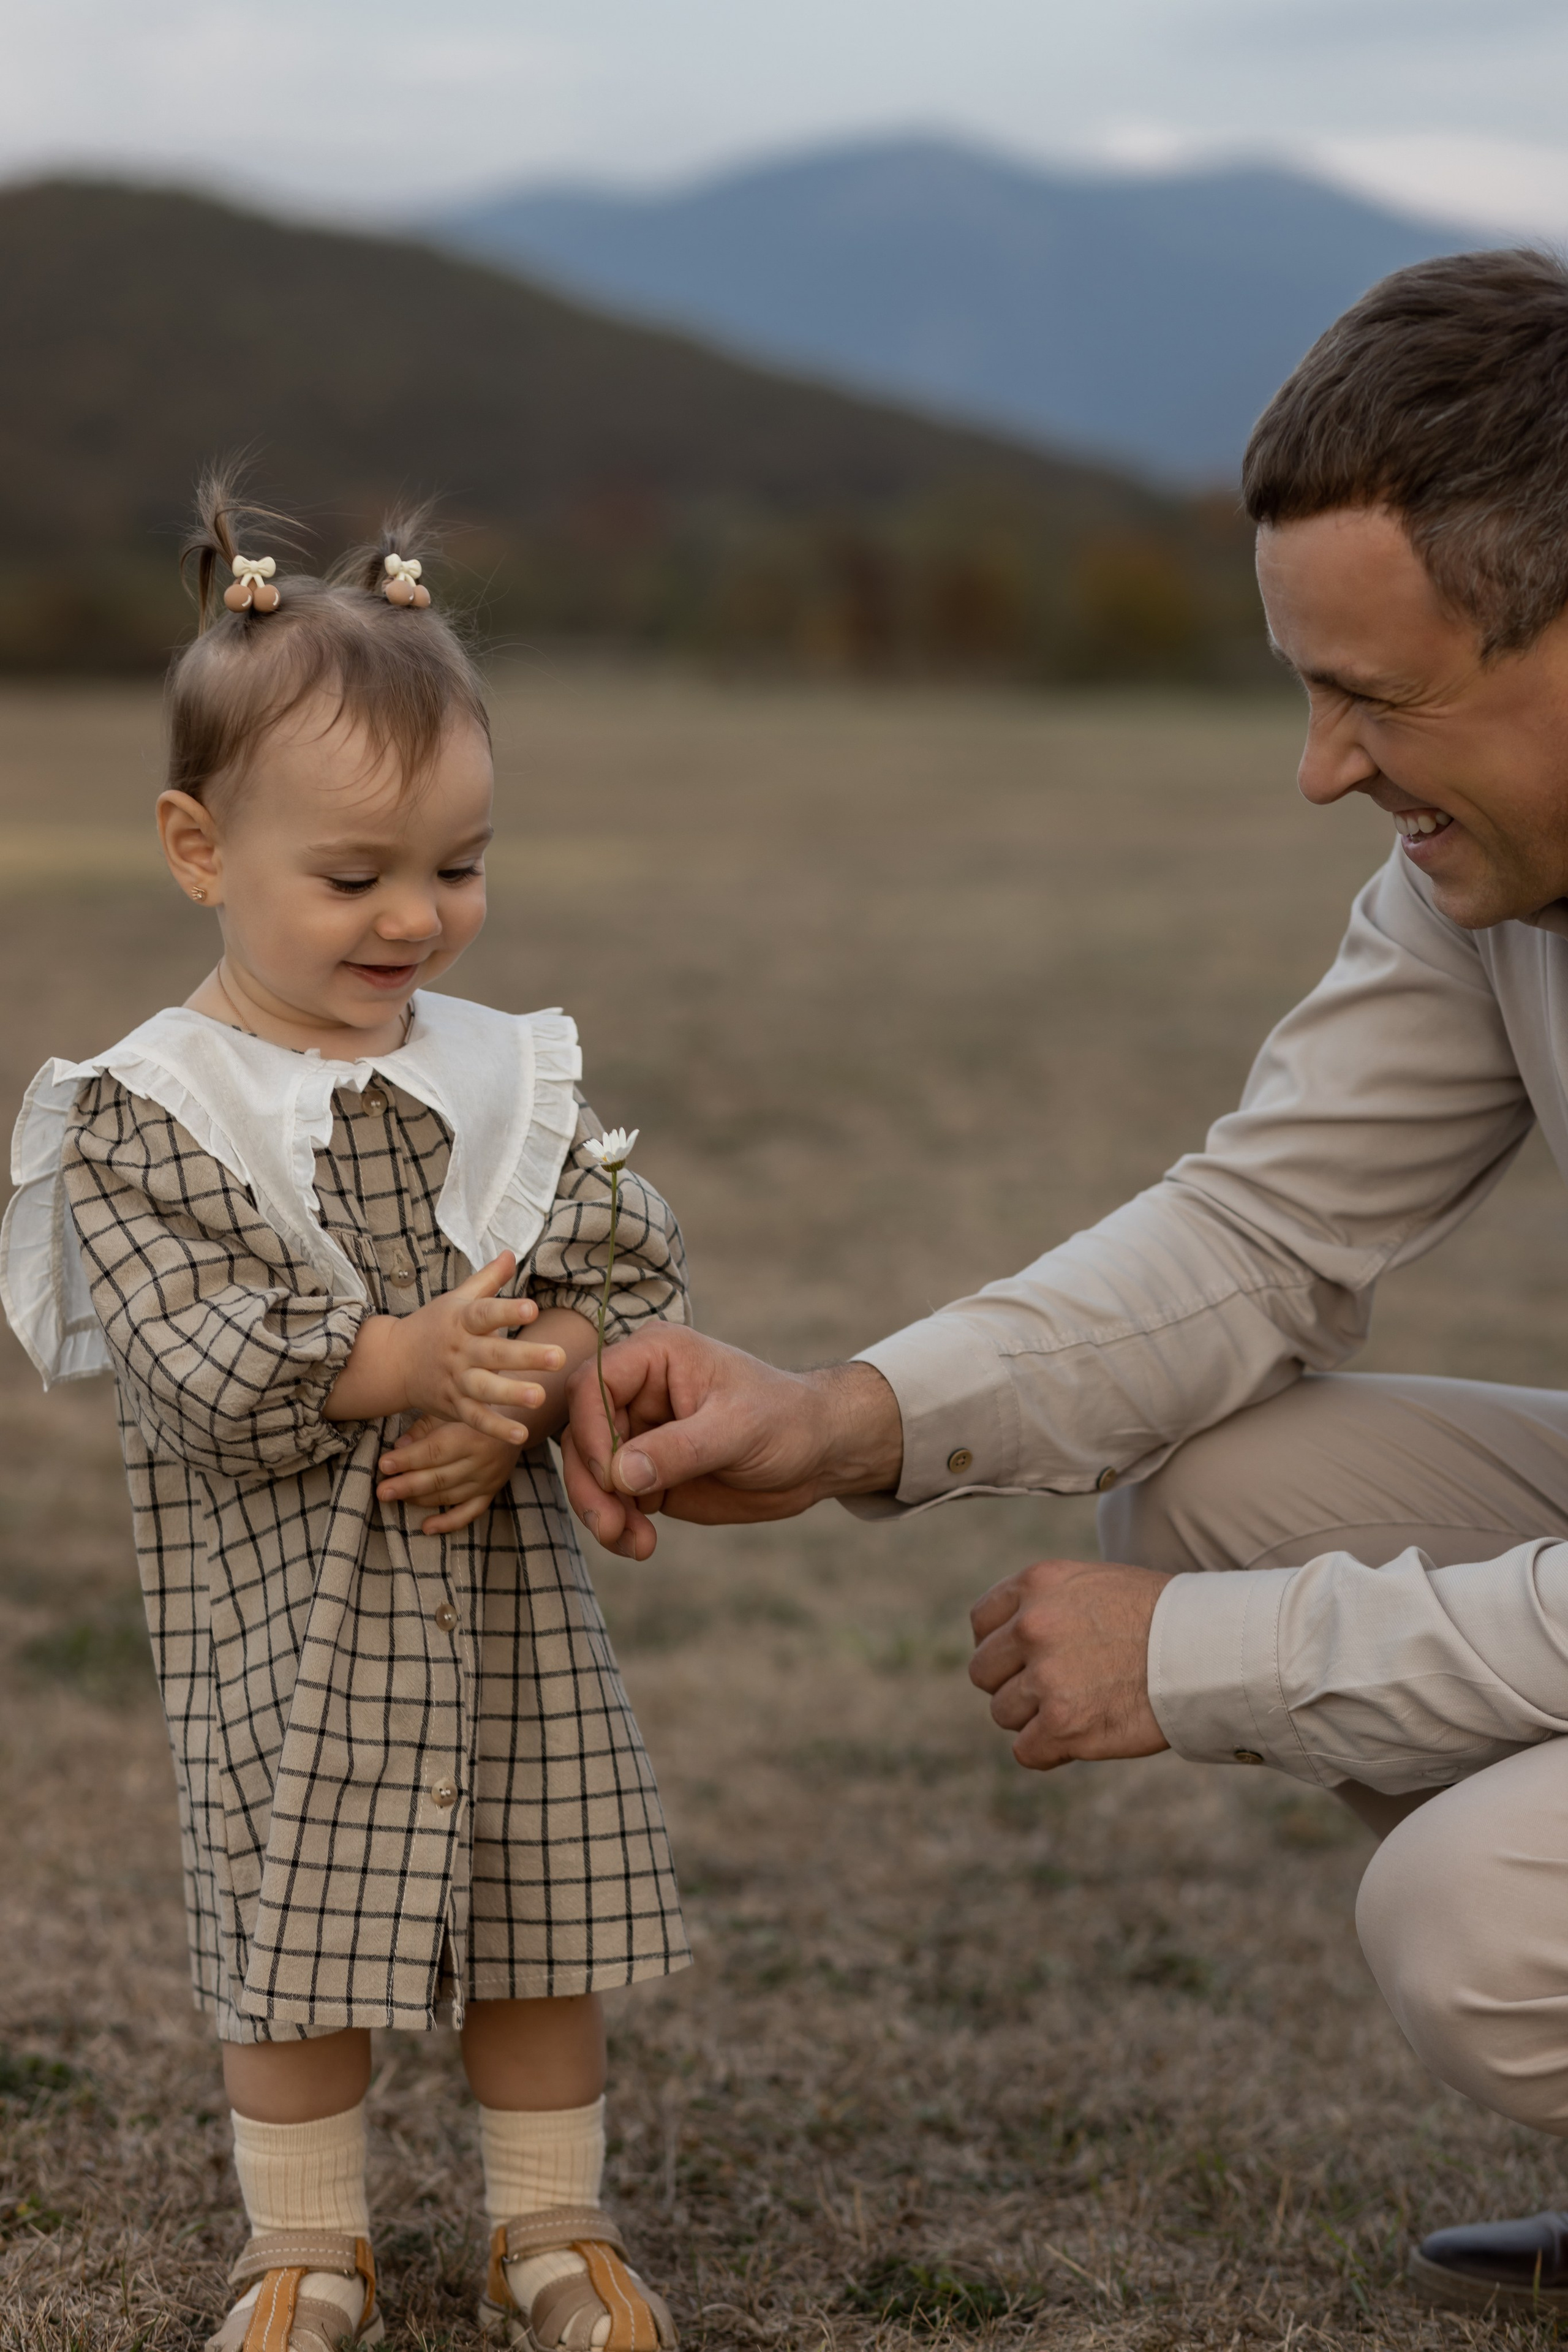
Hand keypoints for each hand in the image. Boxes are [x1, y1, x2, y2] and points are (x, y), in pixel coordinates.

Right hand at [326, 1254, 564, 1443]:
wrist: (393, 1362)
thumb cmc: (434, 1325)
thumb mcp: (457, 1298)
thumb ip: (487, 1279)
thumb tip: (511, 1252)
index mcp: (462, 1320)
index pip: (486, 1313)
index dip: (508, 1311)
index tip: (532, 1309)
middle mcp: (460, 1351)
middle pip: (494, 1353)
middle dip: (526, 1356)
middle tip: (559, 1357)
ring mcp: (456, 1380)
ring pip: (485, 1389)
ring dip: (511, 1394)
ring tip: (539, 1397)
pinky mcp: (453, 1406)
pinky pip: (476, 1419)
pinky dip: (495, 1428)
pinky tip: (520, 1434)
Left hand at [377, 1415, 520, 1535]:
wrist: (516, 1421)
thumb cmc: (474, 1412)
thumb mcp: (450, 1409)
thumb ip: (424, 1428)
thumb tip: (399, 1447)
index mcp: (471, 1434)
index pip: (434, 1451)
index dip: (408, 1459)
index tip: (384, 1464)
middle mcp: (481, 1460)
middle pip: (439, 1477)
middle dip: (406, 1485)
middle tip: (382, 1491)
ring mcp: (487, 1480)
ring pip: (449, 1496)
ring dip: (419, 1499)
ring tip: (394, 1499)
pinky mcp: (491, 1493)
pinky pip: (469, 1513)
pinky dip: (448, 1523)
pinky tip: (426, 1528)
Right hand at [560, 1326, 902, 1559]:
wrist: (816, 1454)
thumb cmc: (786, 1420)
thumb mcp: (737, 1430)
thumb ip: (679, 1449)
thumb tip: (620, 1475)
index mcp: (655, 1356)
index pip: (592, 1384)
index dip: (591, 1431)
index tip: (611, 1476)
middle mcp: (637, 1391)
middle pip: (581, 1434)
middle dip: (590, 1485)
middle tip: (611, 1527)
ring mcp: (639, 1433)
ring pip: (591, 1472)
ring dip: (601, 1512)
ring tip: (634, 1545)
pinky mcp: (646, 1472)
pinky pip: (613, 1500)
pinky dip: (618, 1526)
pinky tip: (642, 1546)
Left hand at [968, 1557, 1173, 1769]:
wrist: (1206, 1650)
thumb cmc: (1160, 1616)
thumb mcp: (1093, 1583)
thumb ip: (1047, 1604)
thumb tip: (1011, 1639)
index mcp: (1036, 1584)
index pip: (981, 1622)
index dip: (999, 1645)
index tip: (1023, 1659)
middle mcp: (1032, 1627)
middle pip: (984, 1671)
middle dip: (1012, 1683)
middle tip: (1052, 1689)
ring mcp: (1046, 1677)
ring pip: (1003, 1713)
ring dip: (1034, 1718)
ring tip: (1078, 1708)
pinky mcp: (1063, 1724)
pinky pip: (1026, 1751)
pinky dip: (1048, 1751)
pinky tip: (1078, 1738)